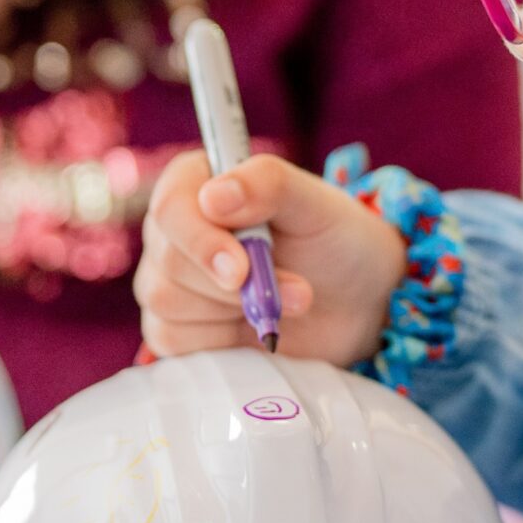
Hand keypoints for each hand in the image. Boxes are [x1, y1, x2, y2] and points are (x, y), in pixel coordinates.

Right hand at [136, 153, 405, 363]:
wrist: (355, 303)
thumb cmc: (333, 241)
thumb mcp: (314, 203)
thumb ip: (268, 184)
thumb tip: (212, 197)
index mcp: (196, 183)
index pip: (170, 208)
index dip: (200, 242)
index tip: (241, 269)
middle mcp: (174, 229)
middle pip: (167, 260)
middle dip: (234, 285)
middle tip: (294, 288)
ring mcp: (169, 278)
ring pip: (167, 302)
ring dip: (235, 311)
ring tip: (286, 304)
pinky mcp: (176, 325)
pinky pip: (170, 340)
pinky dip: (219, 339)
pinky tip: (253, 326)